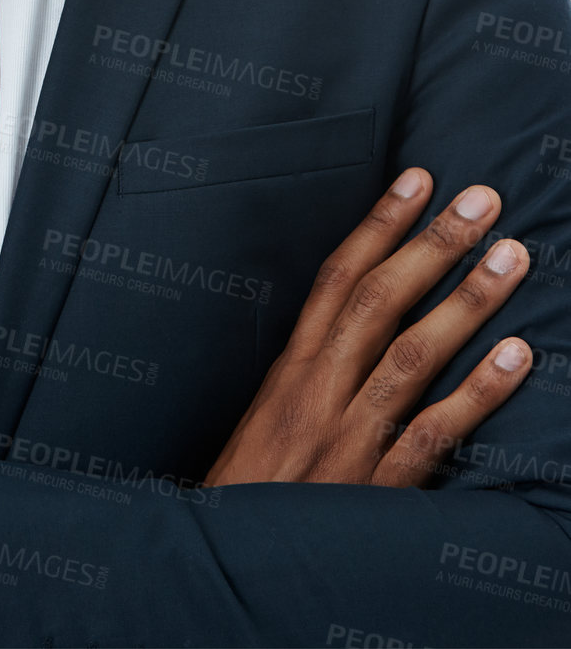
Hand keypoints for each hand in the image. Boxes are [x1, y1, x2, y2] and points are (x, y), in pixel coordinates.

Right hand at [203, 168, 532, 487]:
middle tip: (481, 198)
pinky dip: (479, 395)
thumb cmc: (250, 487)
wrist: (222, 561)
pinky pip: (434, 433)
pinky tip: (518, 358)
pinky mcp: (375, 487)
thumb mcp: (267, 414)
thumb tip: (354, 320)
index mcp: (290, 367)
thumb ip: (311, 369)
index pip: (338, 277)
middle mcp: (318, 389)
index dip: (379, 224)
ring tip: (510, 255)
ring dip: (466, 301)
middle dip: (432, 243)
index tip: (417, 179)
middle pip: (380, 300)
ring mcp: (348, 436)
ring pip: (412, 354)